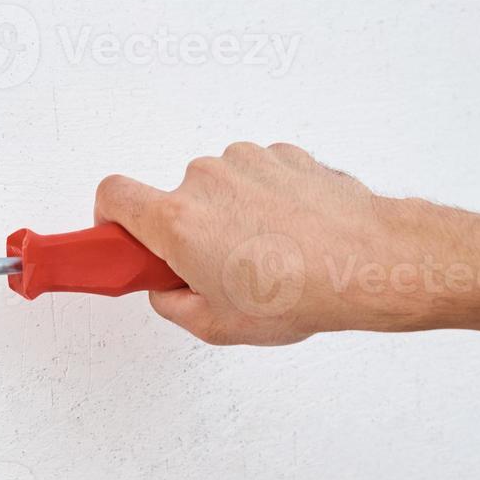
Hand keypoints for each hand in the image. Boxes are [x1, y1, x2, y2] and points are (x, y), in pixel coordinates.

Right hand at [94, 142, 467, 344]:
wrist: (370, 261)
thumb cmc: (301, 293)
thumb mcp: (218, 325)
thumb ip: (173, 305)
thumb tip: (167, 292)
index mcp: (178, 221)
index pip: (112, 196)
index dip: (109, 219)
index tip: (119, 240)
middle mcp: (206, 180)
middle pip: (173, 200)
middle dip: (187, 232)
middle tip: (217, 271)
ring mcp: (246, 161)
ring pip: (219, 188)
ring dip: (231, 216)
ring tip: (267, 257)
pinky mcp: (282, 154)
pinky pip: (256, 177)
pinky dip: (265, 201)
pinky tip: (292, 235)